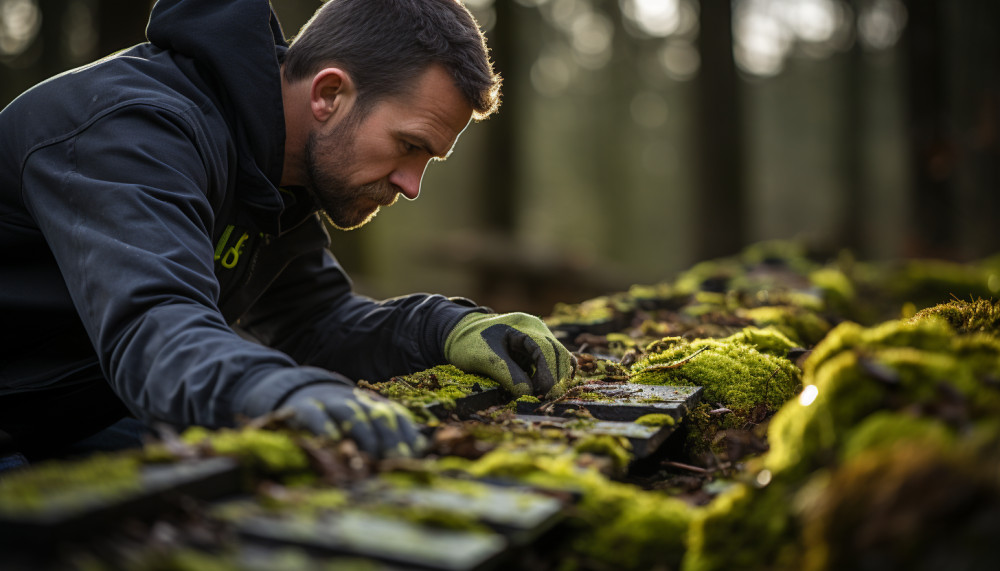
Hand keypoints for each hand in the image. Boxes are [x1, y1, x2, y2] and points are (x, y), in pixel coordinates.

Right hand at [278, 383, 421, 457]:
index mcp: (375, 406)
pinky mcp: (304, 408)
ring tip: (368, 459)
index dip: (408, 438)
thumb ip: (389, 440)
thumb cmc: (339, 421)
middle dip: (390, 440)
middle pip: (379, 416)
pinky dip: (324, 427)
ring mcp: (330, 402)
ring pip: (352, 413)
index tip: (414, 459)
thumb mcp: (364, 425)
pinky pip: (316, 415)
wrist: (300, 393)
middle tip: (394, 464)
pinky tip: (331, 443)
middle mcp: (357, 402)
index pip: (398, 418)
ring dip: (363, 435)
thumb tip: (421, 458)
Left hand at [444, 312, 574, 395]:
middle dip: (555, 379)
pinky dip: (553, 375)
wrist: (461, 334)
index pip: (546, 349)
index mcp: (525, 326)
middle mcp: (537, 329)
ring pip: (561, 358)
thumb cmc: (469, 343)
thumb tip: (529, 393)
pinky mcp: (537, 349)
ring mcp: (540, 338)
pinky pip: (554, 362)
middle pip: (559, 354)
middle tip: (545, 400)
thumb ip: (507, 374)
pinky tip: (542, 389)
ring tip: (540, 395)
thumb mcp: (484, 358)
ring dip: (556, 378)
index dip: (549, 373)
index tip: (545, 394)